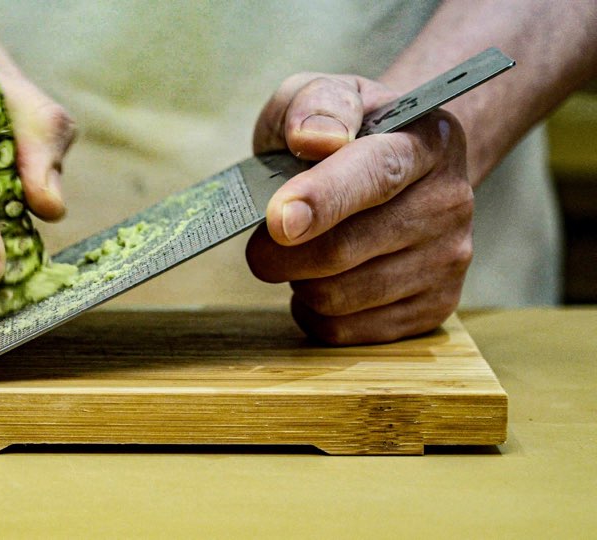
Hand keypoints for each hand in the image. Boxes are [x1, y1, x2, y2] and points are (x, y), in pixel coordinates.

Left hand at [246, 74, 473, 343]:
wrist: (390, 169)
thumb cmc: (343, 133)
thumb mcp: (321, 95)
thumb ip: (315, 104)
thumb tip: (314, 137)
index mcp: (426, 140)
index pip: (375, 175)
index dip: (323, 200)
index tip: (278, 220)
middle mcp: (450, 201)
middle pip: (344, 250)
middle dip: (280, 250)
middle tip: (263, 236)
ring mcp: (449, 259)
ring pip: (338, 297)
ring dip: (296, 280)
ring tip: (301, 251)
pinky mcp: (435, 308)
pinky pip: (344, 330)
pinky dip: (312, 311)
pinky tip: (320, 279)